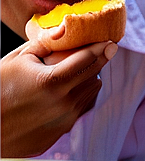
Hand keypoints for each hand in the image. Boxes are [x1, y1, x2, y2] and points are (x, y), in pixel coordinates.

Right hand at [0, 37, 117, 156]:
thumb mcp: (17, 60)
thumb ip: (44, 44)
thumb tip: (64, 30)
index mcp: (51, 81)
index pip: (87, 60)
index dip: (101, 48)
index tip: (111, 42)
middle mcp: (63, 102)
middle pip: (94, 77)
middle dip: (95, 64)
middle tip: (91, 55)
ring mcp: (66, 118)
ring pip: (90, 93)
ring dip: (87, 81)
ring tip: (71, 74)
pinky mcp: (63, 130)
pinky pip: (82, 108)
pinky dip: (79, 97)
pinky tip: (65, 92)